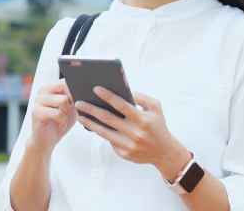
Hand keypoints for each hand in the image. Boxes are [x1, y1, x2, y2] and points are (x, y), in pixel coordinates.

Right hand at [27, 79, 78, 153]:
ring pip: (62, 100)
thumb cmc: (60, 122)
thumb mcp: (71, 109)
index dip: (75, 89)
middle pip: (64, 86)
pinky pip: (57, 113)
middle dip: (71, 100)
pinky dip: (63, 121)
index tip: (77, 101)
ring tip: (63, 119)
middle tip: (70, 111)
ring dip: (67, 113)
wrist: (47, 140)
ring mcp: (38, 101)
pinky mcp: (36, 112)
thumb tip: (85, 91)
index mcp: (51, 87)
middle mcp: (43, 91)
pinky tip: (61, 126)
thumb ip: (75, 98)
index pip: (65, 80)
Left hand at [75, 87, 191, 181]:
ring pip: (104, 132)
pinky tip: (93, 126)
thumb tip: (124, 92)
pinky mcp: (124, 154)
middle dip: (92, 109)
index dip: (108, 96)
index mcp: (143, 120)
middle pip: (108, 119)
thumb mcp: (156, 108)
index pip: (122, 105)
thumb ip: (141, 97)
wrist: (164, 152)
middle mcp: (135, 133)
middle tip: (79, 102)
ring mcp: (129, 145)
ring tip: (80, 116)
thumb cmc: (158, 126)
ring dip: (90, 123)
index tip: (96, 88)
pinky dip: (102, 133)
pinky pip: (110, 141)